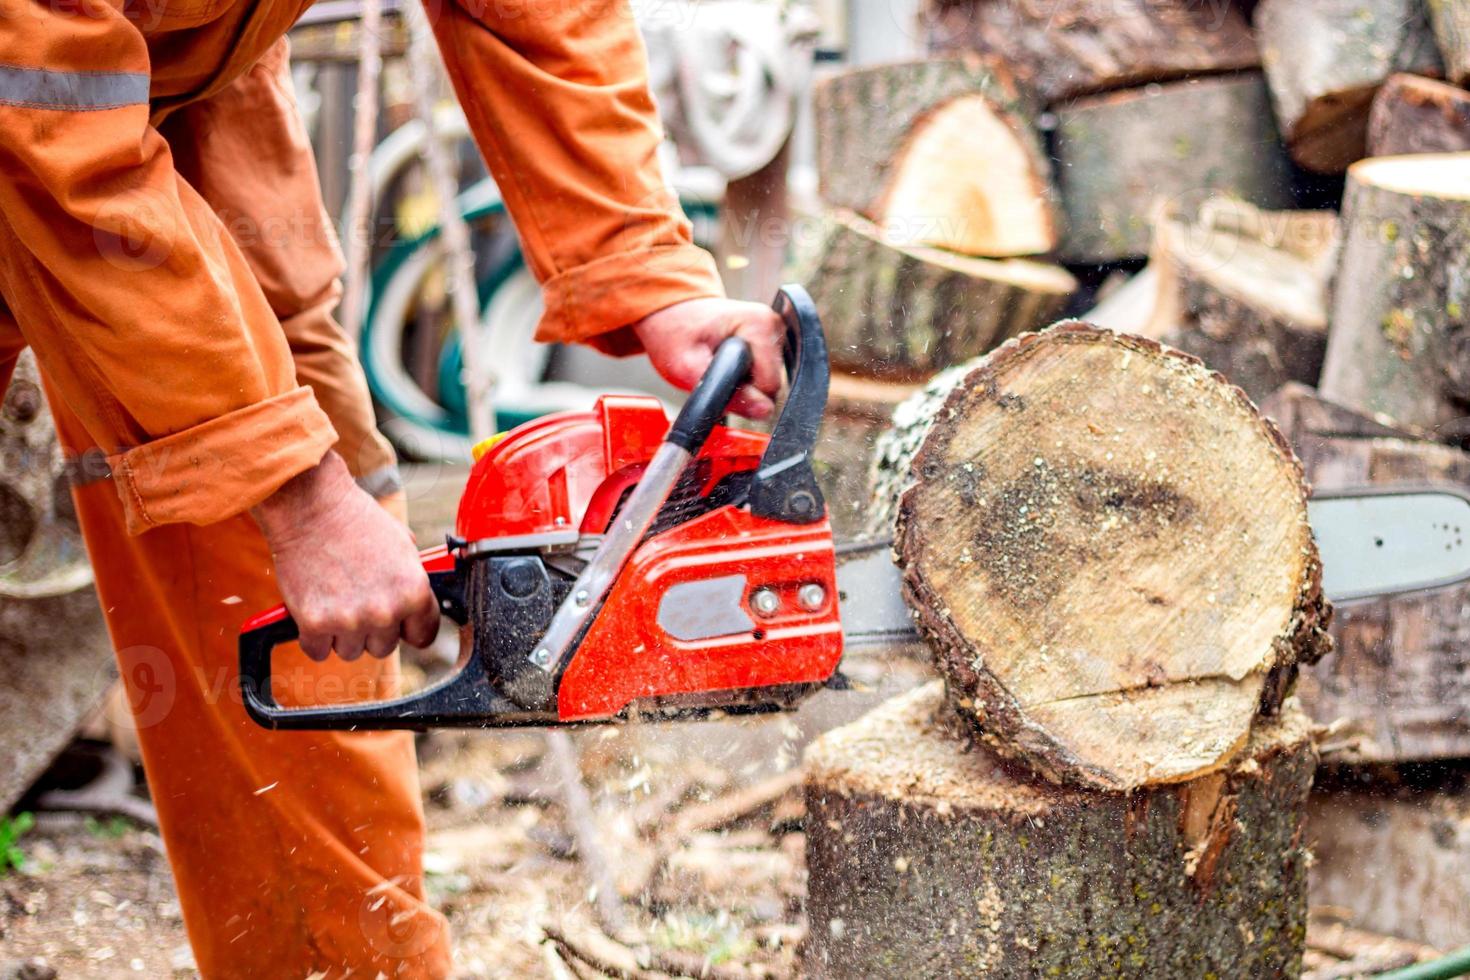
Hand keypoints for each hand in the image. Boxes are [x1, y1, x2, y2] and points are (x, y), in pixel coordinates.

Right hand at [252, 452, 438, 660]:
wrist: (311, 507)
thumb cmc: (357, 521)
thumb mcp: (404, 546)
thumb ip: (412, 582)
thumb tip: (416, 606)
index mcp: (414, 592)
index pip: (423, 636)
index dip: (410, 628)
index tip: (399, 624)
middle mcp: (385, 612)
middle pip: (384, 647)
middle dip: (373, 629)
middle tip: (358, 601)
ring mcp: (350, 621)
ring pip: (351, 651)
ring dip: (343, 634)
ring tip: (335, 600)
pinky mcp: (314, 624)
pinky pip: (317, 650)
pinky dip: (313, 636)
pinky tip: (314, 610)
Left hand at [632, 298, 783, 419]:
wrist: (671, 315)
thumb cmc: (676, 333)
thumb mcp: (688, 368)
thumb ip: (727, 393)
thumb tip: (763, 410)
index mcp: (759, 324)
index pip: (770, 385)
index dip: (743, 394)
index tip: (717, 380)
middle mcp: (772, 325)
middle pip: (771, 384)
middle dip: (743, 388)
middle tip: (714, 372)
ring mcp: (774, 331)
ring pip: (768, 381)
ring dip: (743, 383)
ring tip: (717, 365)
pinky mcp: (770, 340)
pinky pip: (763, 374)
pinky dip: (745, 376)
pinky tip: (726, 363)